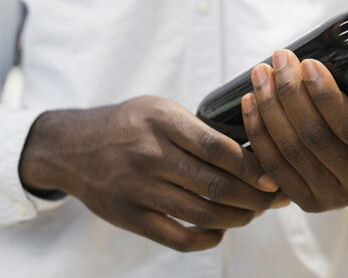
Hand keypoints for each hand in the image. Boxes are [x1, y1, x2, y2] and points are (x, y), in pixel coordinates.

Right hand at [19, 96, 287, 251]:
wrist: (71, 148)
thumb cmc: (129, 124)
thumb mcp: (161, 109)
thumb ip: (200, 128)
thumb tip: (254, 148)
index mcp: (162, 122)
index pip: (216, 148)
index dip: (251, 166)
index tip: (273, 174)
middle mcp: (149, 155)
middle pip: (214, 185)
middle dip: (254, 196)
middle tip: (276, 198)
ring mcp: (137, 189)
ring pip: (202, 214)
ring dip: (237, 217)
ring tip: (255, 212)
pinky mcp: (129, 217)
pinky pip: (177, 238)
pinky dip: (207, 238)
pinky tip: (221, 230)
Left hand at [241, 50, 347, 212]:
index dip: (325, 96)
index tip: (307, 62)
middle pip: (314, 138)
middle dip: (289, 94)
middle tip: (277, 59)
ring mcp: (332, 196)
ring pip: (290, 151)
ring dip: (269, 109)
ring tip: (260, 73)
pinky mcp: (305, 201)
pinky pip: (273, 167)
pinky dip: (258, 134)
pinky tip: (249, 102)